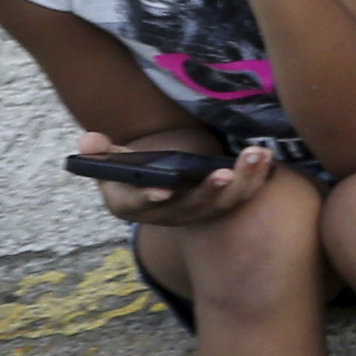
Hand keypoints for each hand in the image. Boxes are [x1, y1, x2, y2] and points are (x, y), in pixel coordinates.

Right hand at [100, 138, 275, 229]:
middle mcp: (167, 215)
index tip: (162, 190)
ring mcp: (195, 213)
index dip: (149, 197)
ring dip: (243, 181)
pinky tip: (267, 158)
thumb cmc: (130, 173)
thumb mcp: (109, 163)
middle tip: (223, 172)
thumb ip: (99, 152)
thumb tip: (88, 141)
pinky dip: (256, 179)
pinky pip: (241, 196)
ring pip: (223, 203)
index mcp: (132, 205)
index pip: (140, 205)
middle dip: (209, 191)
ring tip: (257, 155)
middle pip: (192, 207)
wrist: (154, 189)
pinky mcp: (218, 206)